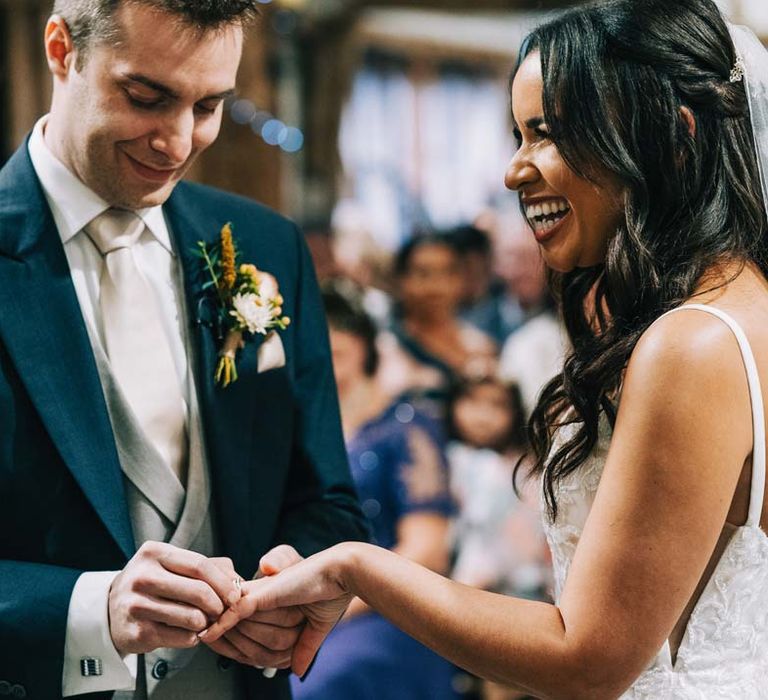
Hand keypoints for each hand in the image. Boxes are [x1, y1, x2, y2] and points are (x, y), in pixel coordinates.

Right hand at [109, 541, 242, 655]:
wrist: (110, 611)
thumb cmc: (153, 585)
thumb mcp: (173, 566)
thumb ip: (207, 568)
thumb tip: (238, 581)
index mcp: (154, 553)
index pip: (200, 565)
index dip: (223, 582)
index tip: (235, 595)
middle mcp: (142, 576)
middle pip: (198, 591)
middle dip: (218, 605)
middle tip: (222, 611)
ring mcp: (137, 605)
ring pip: (192, 617)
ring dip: (206, 622)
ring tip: (204, 621)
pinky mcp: (137, 632)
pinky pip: (181, 637)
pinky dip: (193, 637)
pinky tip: (188, 632)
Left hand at [200, 544, 353, 676]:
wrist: (343, 573)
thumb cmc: (331, 594)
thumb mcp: (316, 627)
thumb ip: (304, 647)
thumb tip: (296, 670)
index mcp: (274, 602)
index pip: (244, 626)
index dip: (231, 643)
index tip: (220, 648)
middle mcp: (265, 597)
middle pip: (237, 632)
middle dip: (225, 644)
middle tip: (207, 645)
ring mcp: (263, 595)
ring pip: (236, 625)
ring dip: (226, 639)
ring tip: (209, 642)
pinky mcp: (263, 594)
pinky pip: (235, 612)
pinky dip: (220, 624)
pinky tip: (207, 635)